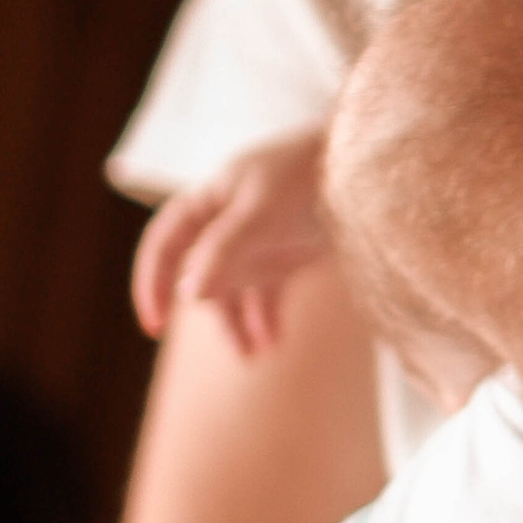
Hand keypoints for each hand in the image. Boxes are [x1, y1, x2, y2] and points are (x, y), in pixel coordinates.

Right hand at [131, 134, 329, 356]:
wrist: (369, 166)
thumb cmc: (309, 174)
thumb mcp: (261, 211)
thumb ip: (223, 249)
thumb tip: (188, 295)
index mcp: (210, 198)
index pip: (165, 242)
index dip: (153, 282)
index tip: (155, 324)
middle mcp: (228, 219)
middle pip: (202, 274)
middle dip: (214, 313)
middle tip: (235, 351)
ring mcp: (260, 238)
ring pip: (235, 289)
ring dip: (241, 323)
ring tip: (255, 357)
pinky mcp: (290, 252)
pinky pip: (267, 293)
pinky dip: (267, 318)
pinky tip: (272, 343)